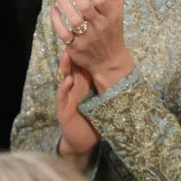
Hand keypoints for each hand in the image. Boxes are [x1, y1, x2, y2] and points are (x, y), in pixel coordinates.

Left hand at [50, 0, 132, 92]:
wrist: (110, 60)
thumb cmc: (112, 27)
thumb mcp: (118, 7)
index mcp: (112, 15)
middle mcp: (100, 26)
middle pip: (85, 5)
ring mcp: (88, 38)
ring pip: (74, 19)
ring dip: (63, 1)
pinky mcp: (76, 48)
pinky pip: (64, 33)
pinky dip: (57, 20)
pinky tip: (54, 8)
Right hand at [55, 48, 98, 168]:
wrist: (83, 140)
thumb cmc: (92, 119)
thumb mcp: (98, 98)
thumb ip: (103, 83)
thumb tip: (118, 66)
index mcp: (81, 84)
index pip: (80, 64)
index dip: (83, 51)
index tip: (87, 39)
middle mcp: (72, 88)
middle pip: (70, 67)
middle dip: (71, 54)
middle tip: (74, 40)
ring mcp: (66, 97)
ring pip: (63, 77)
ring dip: (64, 67)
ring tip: (67, 55)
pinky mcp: (62, 109)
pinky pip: (61, 96)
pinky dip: (63, 88)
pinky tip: (67, 80)